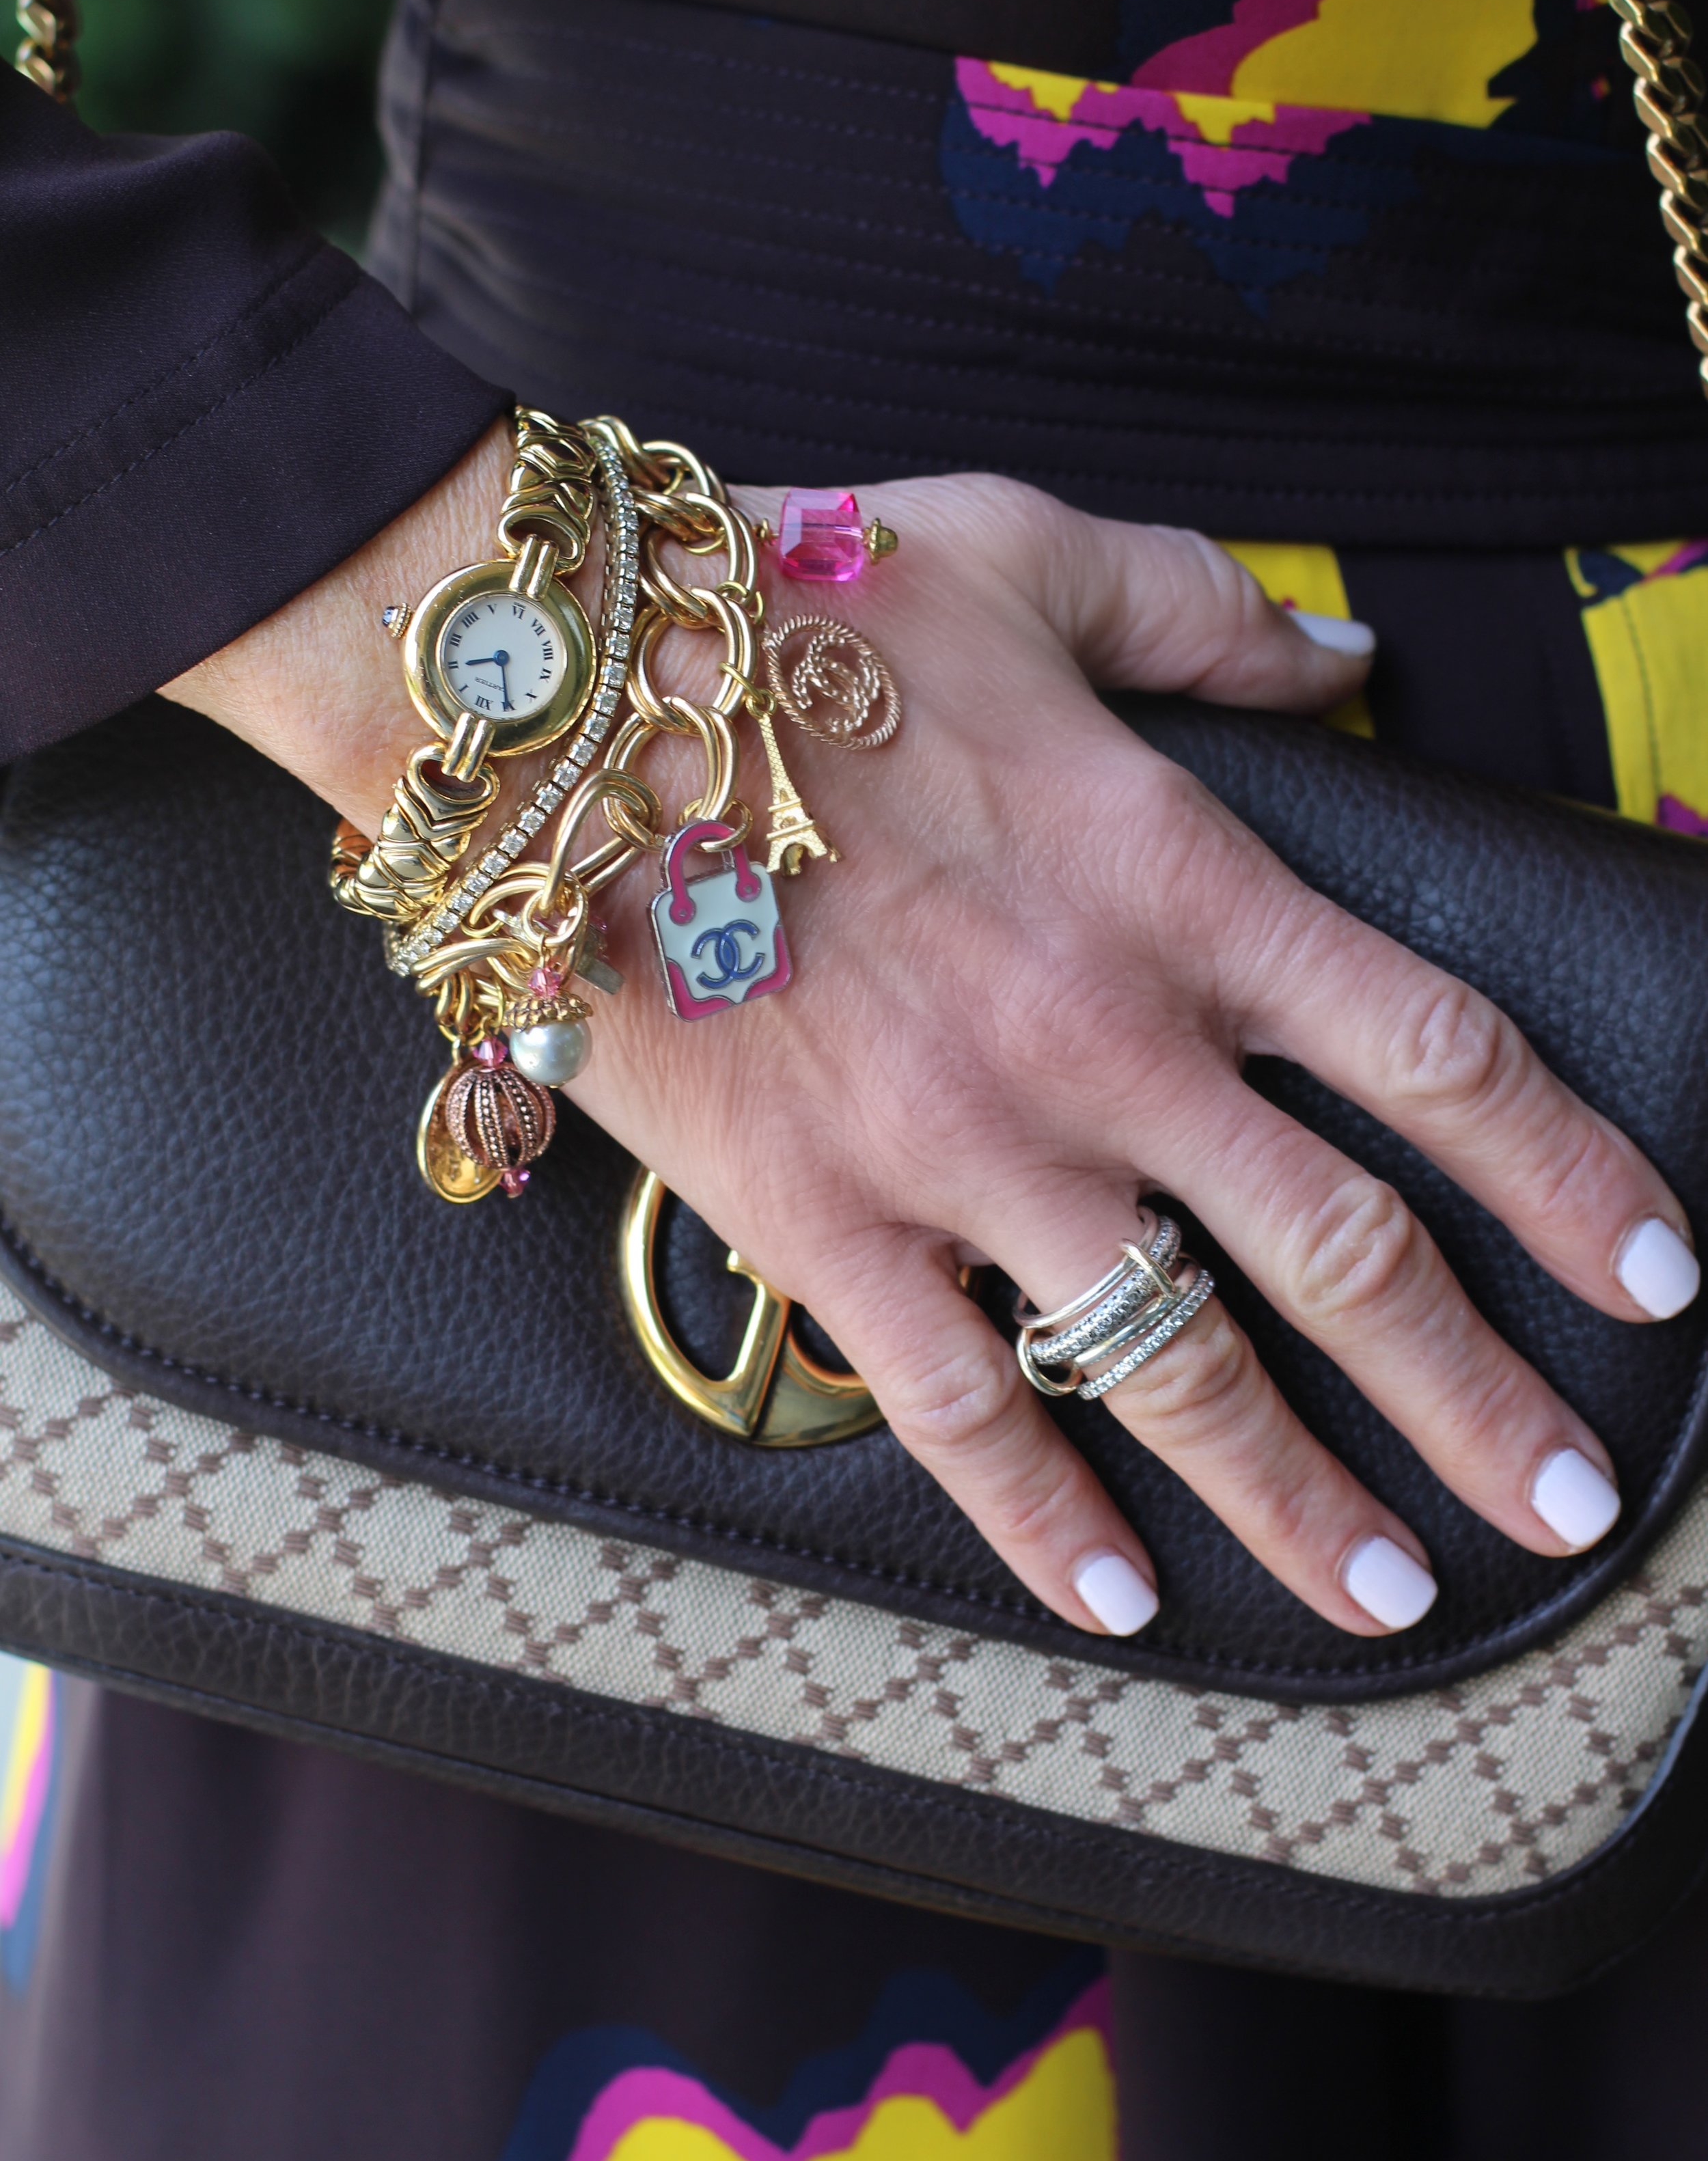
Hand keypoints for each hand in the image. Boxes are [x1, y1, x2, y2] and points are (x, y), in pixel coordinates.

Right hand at [163, 426, 1699, 1641]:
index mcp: (1180, 883)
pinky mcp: (824, 1222)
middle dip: (1478, 1394)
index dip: (1571, 1176)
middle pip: (1346, 1254)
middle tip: (1566, 1501)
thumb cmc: (792, 609)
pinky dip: (1044, 1518)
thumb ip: (1210, 614)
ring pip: (1174, 1364)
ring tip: (1393, 1593)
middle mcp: (1105, 1041)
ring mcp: (964, 1150)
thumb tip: (1349, 656)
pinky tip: (1119, 1603)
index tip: (1659, 1270)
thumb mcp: (1028, 557)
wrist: (556, 705)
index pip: (1439, 1058)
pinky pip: (955, 1405)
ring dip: (1299, 1497)